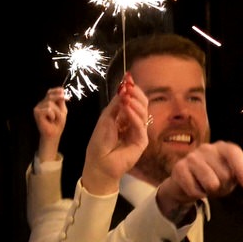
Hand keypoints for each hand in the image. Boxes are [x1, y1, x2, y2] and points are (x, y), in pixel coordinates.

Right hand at [32, 87, 67, 159]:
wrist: (53, 134)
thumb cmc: (57, 123)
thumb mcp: (62, 110)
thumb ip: (61, 101)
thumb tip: (61, 90)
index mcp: (47, 102)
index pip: (50, 92)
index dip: (56, 90)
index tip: (63, 92)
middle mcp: (41, 103)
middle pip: (50, 95)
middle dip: (58, 100)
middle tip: (64, 105)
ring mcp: (38, 107)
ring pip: (50, 103)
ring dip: (56, 112)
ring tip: (54, 118)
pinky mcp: (37, 112)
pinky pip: (48, 109)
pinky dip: (52, 115)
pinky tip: (50, 120)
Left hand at [80, 75, 148, 194]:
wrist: (99, 163)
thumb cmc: (99, 142)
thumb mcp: (106, 118)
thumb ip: (116, 105)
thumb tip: (124, 88)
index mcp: (125, 116)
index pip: (133, 100)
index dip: (131, 89)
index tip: (128, 78)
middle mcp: (134, 123)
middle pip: (142, 104)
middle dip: (136, 94)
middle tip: (129, 87)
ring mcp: (139, 132)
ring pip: (144, 113)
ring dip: (135, 103)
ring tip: (127, 97)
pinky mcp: (142, 142)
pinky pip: (140, 126)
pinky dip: (134, 116)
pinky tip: (128, 110)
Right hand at [153, 141, 242, 221]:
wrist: (184, 182)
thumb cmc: (211, 178)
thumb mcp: (227, 176)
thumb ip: (236, 176)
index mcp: (222, 147)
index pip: (234, 154)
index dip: (242, 170)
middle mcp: (207, 148)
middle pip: (224, 174)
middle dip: (223, 186)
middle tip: (217, 187)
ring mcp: (192, 157)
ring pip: (211, 183)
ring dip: (211, 192)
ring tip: (207, 189)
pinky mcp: (179, 168)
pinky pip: (195, 190)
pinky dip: (197, 195)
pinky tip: (195, 189)